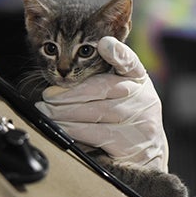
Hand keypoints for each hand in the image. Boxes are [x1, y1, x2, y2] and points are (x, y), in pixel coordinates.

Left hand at [35, 36, 168, 170]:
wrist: (148, 152)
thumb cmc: (125, 113)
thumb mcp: (121, 89)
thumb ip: (101, 76)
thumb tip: (69, 75)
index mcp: (138, 78)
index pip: (129, 61)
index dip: (117, 53)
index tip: (103, 44)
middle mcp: (142, 96)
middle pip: (102, 88)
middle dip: (69, 92)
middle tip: (47, 95)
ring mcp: (138, 121)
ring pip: (95, 112)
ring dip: (64, 112)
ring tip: (47, 111)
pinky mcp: (128, 143)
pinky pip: (94, 134)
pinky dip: (72, 130)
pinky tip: (60, 128)